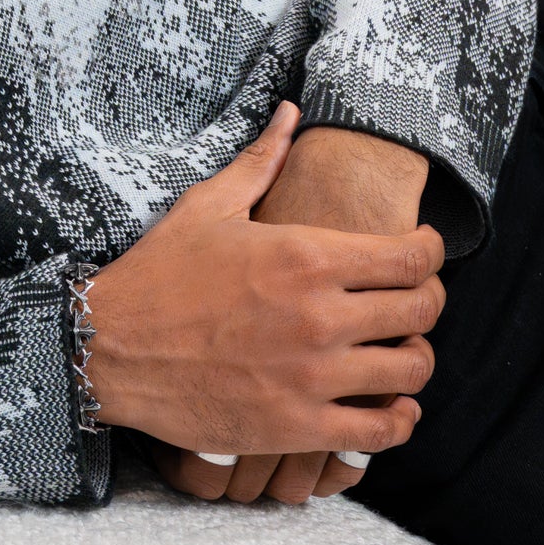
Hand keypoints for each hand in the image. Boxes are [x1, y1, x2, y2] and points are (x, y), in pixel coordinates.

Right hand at [85, 102, 443, 466]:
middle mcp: (320, 316)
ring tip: (401, 350)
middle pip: (422, 312)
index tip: (425, 251)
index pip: (410, 258)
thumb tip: (291, 112)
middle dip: (430, 302)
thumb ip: (261, 161)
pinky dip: (399, 420)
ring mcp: (313, 377)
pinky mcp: (299, 427)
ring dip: (416, 359)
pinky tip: (391, 406)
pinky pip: (381, 432)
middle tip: (417, 300)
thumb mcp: (208, 207)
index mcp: (305, 256)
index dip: (431, 252)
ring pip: (410, 371)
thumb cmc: (159, 273)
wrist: (112, 347)